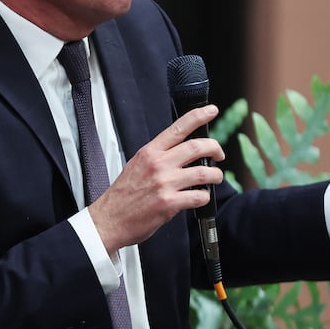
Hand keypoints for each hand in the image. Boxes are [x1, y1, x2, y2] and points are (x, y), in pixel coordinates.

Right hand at [88, 104, 224, 253]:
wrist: (110, 218)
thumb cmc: (124, 193)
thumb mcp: (137, 164)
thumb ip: (158, 155)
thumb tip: (180, 150)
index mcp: (150, 152)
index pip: (179, 128)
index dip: (198, 116)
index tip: (211, 110)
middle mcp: (159, 164)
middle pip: (197, 147)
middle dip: (215, 148)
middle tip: (219, 154)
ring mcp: (165, 183)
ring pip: (203, 172)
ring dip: (216, 175)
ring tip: (215, 177)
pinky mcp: (170, 203)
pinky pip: (199, 196)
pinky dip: (205, 196)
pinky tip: (201, 197)